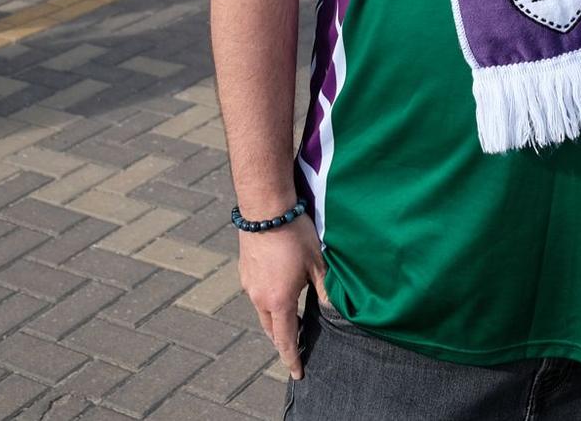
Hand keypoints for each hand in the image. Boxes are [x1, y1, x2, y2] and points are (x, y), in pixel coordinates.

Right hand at [238, 218, 327, 379]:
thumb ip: (326, 290)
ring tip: (290, 322)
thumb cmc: (295, 235)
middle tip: (295, 348)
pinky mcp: (245, 271)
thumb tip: (335, 310)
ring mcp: (249, 284)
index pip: (286, 340)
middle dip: (283, 342)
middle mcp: (259, 298)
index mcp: (279, 302)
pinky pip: (257, 295)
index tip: (297, 373)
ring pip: (262, 313)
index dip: (292, 358)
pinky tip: (279, 292)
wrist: (265, 208)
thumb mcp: (318, 263)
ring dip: (276, 321)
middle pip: (272, 330)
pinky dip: (268, 302)